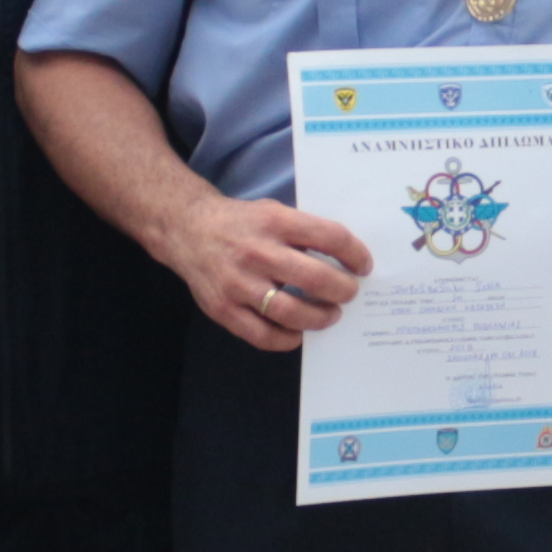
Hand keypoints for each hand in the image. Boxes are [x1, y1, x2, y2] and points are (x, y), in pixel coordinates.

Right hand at [166, 190, 375, 348]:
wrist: (187, 229)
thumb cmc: (242, 223)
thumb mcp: (274, 212)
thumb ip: (304, 232)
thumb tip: (347, 260)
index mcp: (276, 222)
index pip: (330, 237)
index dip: (355, 254)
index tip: (364, 267)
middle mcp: (258, 252)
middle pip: (316, 279)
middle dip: (343, 291)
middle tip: (349, 294)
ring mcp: (239, 283)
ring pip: (292, 313)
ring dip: (320, 318)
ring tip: (330, 315)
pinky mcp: (223, 309)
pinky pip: (263, 336)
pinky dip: (288, 339)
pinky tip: (298, 333)